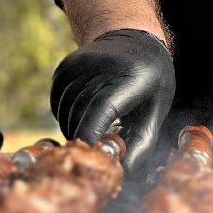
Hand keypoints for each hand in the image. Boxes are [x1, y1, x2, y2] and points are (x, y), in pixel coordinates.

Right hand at [50, 29, 174, 166]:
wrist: (132, 40)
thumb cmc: (150, 82)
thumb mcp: (155, 112)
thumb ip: (141, 144)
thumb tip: (122, 172)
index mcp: (131, 77)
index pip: (102, 107)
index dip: (91, 134)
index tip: (89, 156)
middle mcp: (101, 66)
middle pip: (81, 113)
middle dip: (85, 138)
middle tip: (95, 152)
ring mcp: (79, 64)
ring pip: (66, 110)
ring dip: (74, 128)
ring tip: (92, 132)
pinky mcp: (64, 67)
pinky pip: (57, 102)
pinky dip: (65, 115)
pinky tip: (83, 115)